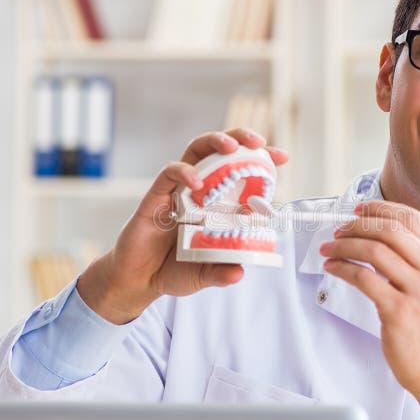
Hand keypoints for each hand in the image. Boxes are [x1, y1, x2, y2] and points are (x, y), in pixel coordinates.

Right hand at [77, 129, 287, 324]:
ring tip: (231, 147)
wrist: (138, 280)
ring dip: (214, 143)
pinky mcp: (156, 197)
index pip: (241, 172)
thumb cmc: (173, 271)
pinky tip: (196, 183)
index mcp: (218, 204)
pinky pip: (169, 174)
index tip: (282, 156)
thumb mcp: (204, 275)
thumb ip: (221, 272)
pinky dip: (184, 173)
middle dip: (240, 139)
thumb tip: (239, 272)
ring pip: (196, 152)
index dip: (261, 160)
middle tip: (257, 143)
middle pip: (220, 151)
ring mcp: (178, 191)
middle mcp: (200, 191)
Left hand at [319, 200, 419, 419]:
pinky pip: (363, 278)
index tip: (359, 210)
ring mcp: (419, 291)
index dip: (380, 209)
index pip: (412, 219)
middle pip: (390, 230)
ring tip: (329, 249)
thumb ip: (414, 257)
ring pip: (374, 251)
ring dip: (344, 245)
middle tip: (338, 230)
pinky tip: (332, 267)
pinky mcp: (399, 311)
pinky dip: (342, 268)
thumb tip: (372, 229)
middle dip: (358, 225)